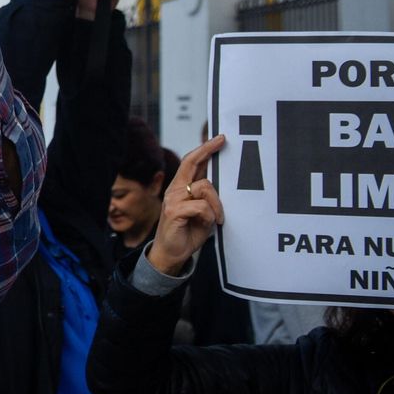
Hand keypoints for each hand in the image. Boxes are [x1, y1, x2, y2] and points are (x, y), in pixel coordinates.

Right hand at [147, 135, 227, 275]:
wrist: (171, 254)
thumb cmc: (187, 232)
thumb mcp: (202, 212)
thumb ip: (206, 197)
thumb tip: (220, 182)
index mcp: (181, 188)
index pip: (191, 163)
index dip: (205, 149)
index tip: (219, 139)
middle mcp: (174, 190)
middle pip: (191, 163)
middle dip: (207, 150)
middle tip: (222, 141)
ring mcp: (173, 200)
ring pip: (204, 187)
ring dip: (217, 204)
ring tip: (218, 218)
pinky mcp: (174, 211)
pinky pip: (201, 206)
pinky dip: (210, 215)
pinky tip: (210, 223)